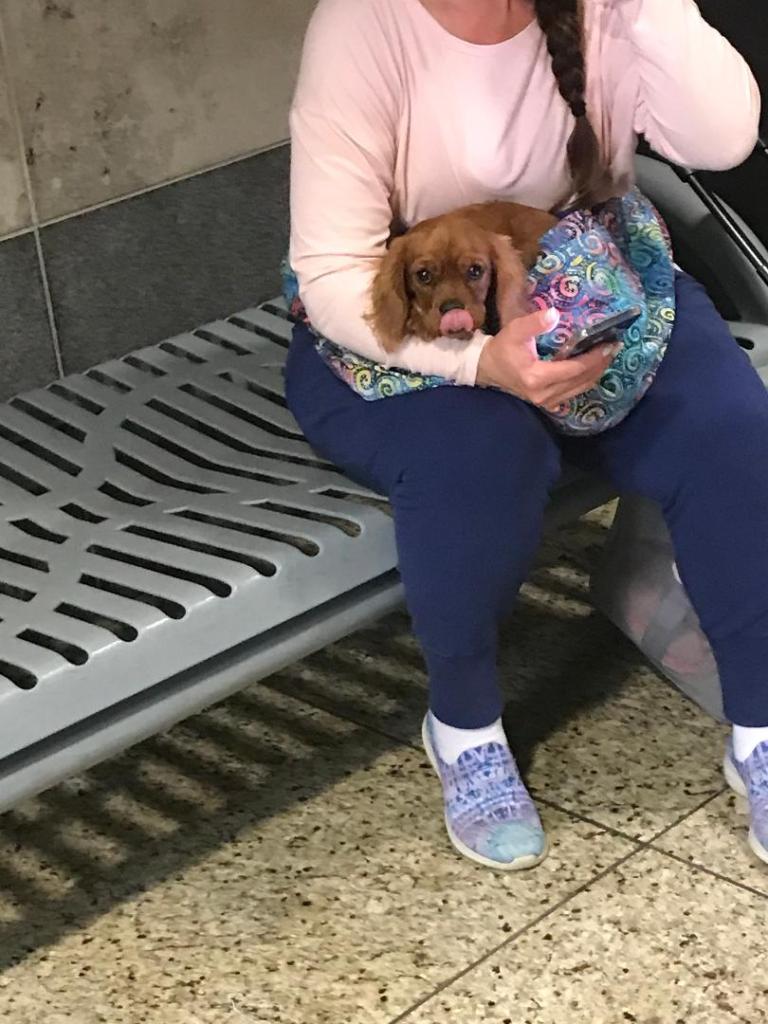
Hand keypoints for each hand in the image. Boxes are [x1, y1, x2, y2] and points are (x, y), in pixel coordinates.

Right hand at [476, 307, 620, 411]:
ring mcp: (546, 401)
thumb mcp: (515, 331)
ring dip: (596, 373)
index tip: (609, 343)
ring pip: (580, 389)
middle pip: (582, 381)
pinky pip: (573, 393)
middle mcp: (545, 394)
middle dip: (601, 364)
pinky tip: (593, 368)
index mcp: (537, 377)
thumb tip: (555, 314)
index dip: (594, 357)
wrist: (487, 369)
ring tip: (608, 356)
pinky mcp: (547, 402)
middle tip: (615, 346)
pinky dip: (586, 380)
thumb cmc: (502, 349)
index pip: (574, 369)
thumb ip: (535, 322)